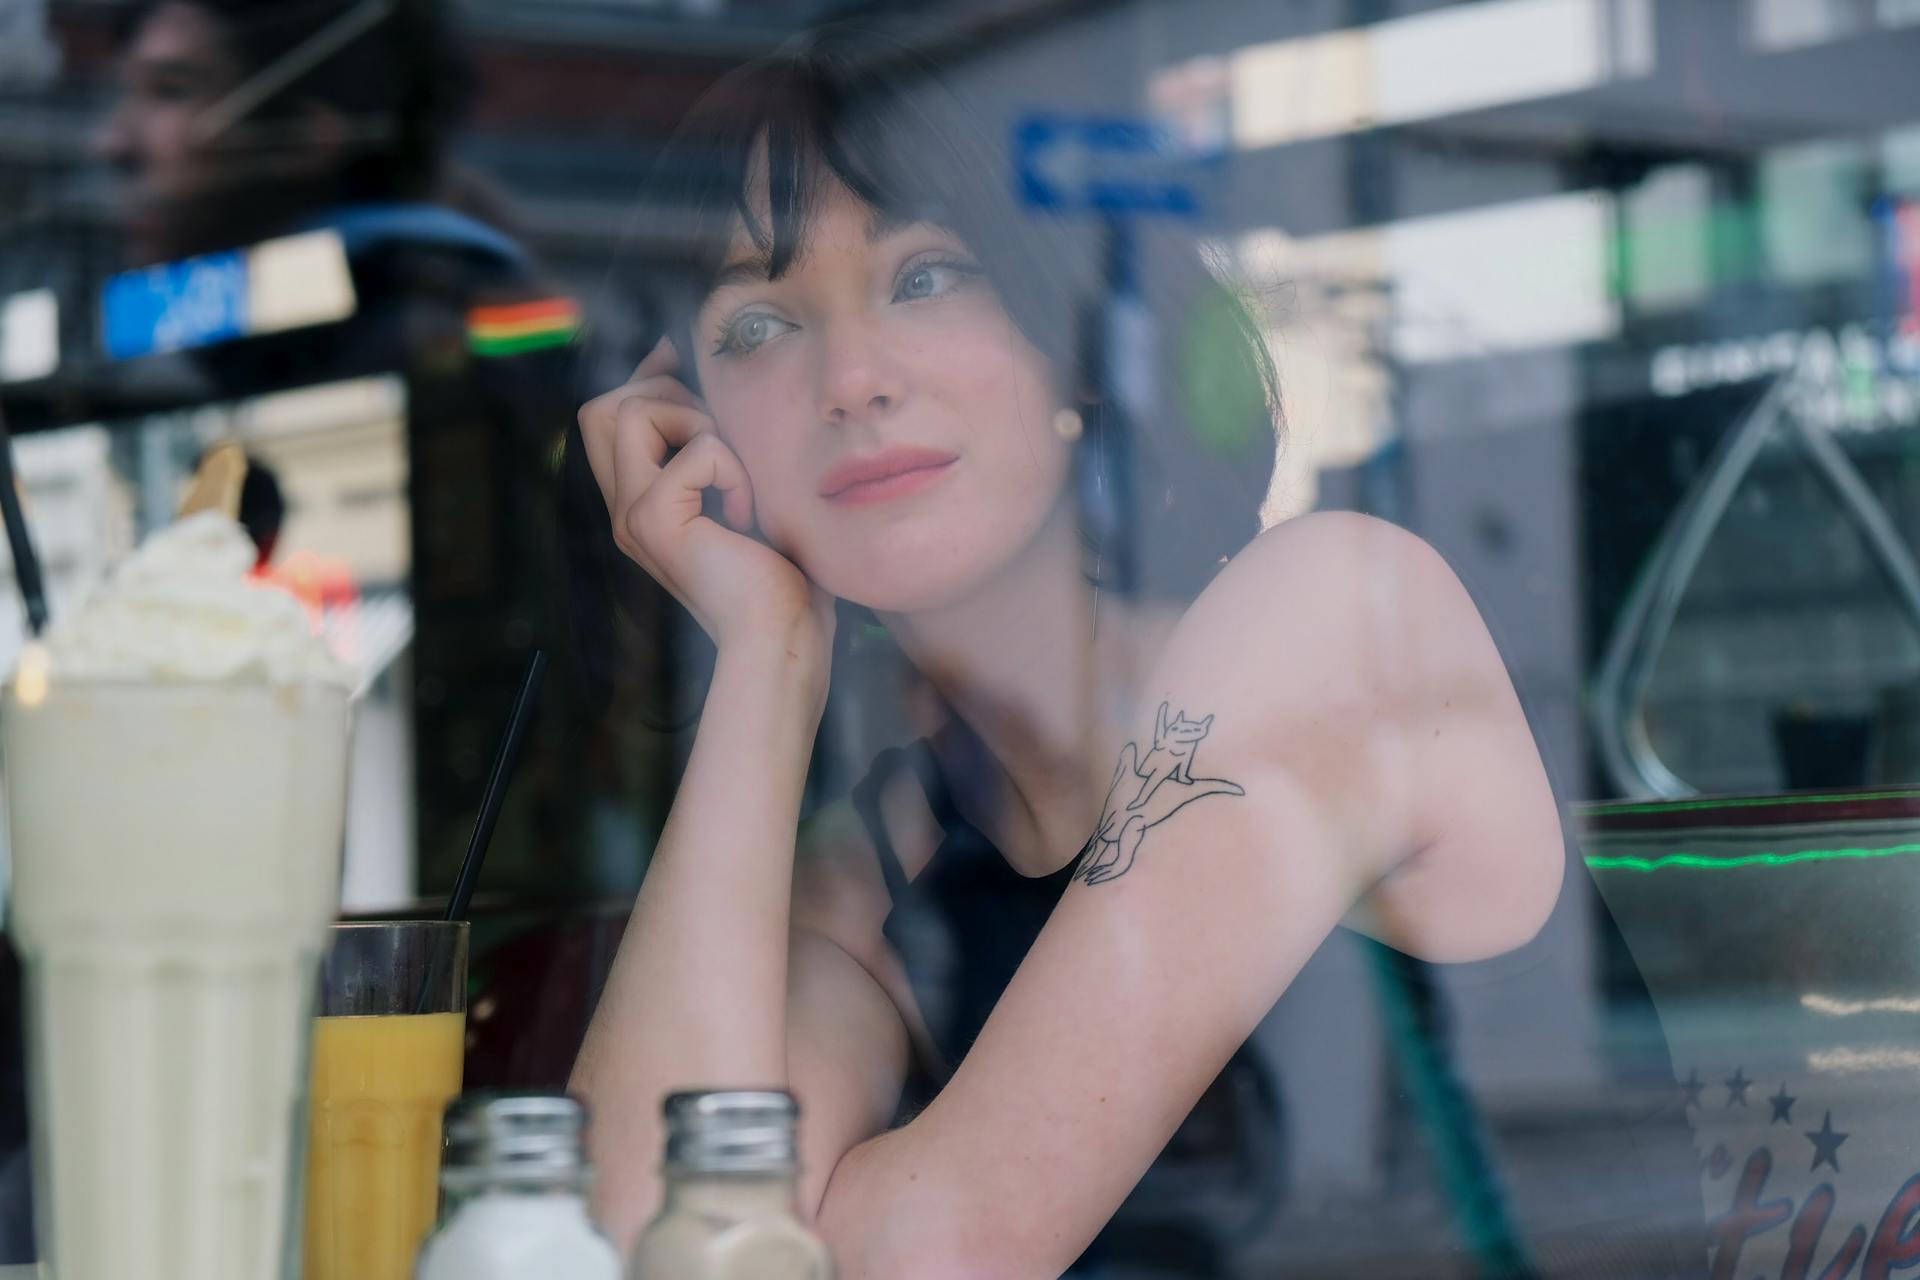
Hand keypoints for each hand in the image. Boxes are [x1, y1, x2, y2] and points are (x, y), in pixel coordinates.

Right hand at [577, 339, 835, 666]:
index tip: (689, 380)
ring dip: (695, 423)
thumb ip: (714, 448)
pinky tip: (747, 511)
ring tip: (730, 473)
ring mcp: (632, 516)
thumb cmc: (776, 575)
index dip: (646, 382)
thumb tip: (700, 385)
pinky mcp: (656, 522)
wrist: (780, 638)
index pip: (605, 418)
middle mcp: (624, 510)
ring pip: (630, 412)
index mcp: (638, 504)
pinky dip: (733, 467)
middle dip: (664, 394)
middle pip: (601, 408)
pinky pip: (697, 449)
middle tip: (715, 435)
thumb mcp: (740, 492)